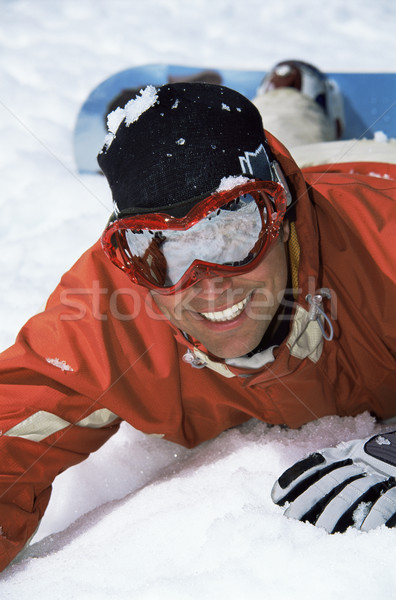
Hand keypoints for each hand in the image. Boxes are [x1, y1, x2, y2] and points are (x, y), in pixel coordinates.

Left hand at [271, 431, 395, 532]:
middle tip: (291, 521)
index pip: (316, 463)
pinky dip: (371, 517)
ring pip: (351, 492)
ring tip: (320, 533)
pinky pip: (383, 502)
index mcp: (347, 451)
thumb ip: (331, 466)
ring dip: (334, 513)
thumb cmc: (380, 459)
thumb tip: (293, 491)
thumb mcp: (356, 454)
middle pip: (329, 480)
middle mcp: (360, 459)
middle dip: (307, 501)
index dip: (294, 478)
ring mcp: (378, 472)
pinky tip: (359, 533)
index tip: (275, 497)